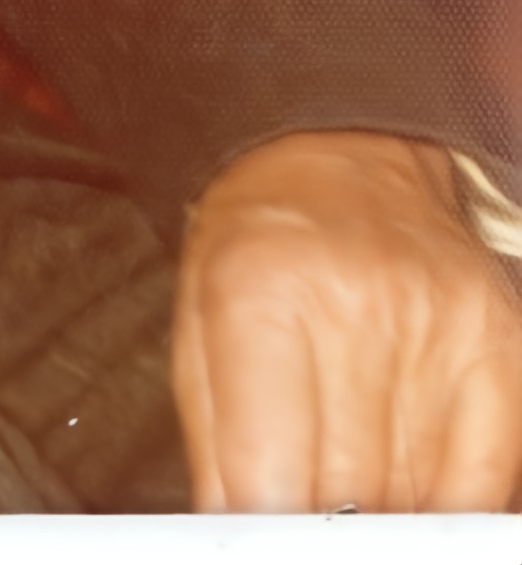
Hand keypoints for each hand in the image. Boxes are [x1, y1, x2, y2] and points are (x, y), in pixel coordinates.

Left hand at [172, 130, 521, 511]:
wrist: (338, 160)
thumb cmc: (257, 248)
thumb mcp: (196, 326)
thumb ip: (217, 442)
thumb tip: (234, 536)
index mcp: (258, 295)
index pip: (270, 475)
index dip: (267, 533)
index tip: (264, 539)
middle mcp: (356, 306)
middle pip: (349, 494)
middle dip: (324, 526)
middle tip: (308, 516)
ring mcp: (441, 327)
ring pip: (421, 498)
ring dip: (385, 515)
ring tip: (352, 493)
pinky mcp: (504, 346)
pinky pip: (488, 479)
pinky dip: (448, 502)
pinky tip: (411, 485)